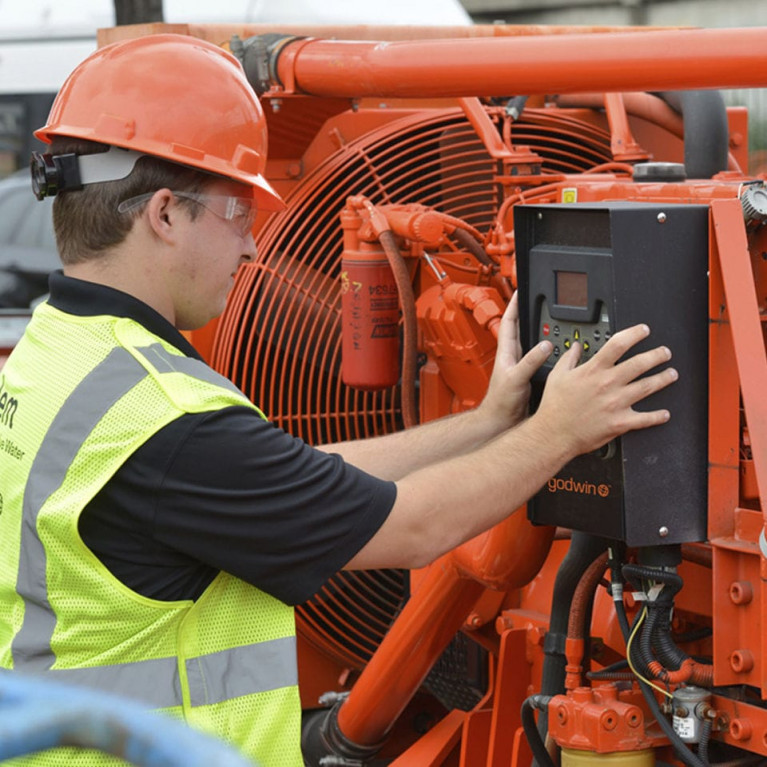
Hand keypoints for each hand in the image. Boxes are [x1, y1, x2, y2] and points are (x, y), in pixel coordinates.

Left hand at [478, 292, 551, 427]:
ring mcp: (522, 365)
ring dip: (543, 331)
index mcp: (506, 352)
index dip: (514, 305)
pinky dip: (551, 350)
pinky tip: (560, 349)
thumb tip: (545, 345)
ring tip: (554, 319)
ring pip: (534, 342)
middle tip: (541, 300)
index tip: (520, 290)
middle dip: (531, 313)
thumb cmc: (501, 403)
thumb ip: (530, 362)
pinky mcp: (531, 375)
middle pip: (523, 328)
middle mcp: (514, 356)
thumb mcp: (516, 379)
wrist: (502, 422)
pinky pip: (543, 357)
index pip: (508, 322)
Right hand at [533, 324, 676, 459]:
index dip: (634, 334)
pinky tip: (665, 413)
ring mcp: (616, 403)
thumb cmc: (554, 407)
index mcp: (593, 370)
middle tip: (665, 352)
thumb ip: (569, 358)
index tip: (643, 331)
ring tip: (672, 374)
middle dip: (657, 355)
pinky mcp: (620, 422)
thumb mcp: (557, 376)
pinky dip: (657, 416)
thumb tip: (576, 348)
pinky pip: (645, 419)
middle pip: (640, 363)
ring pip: (647, 387)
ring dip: (663, 379)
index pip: (618, 344)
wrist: (553, 434)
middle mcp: (608, 384)